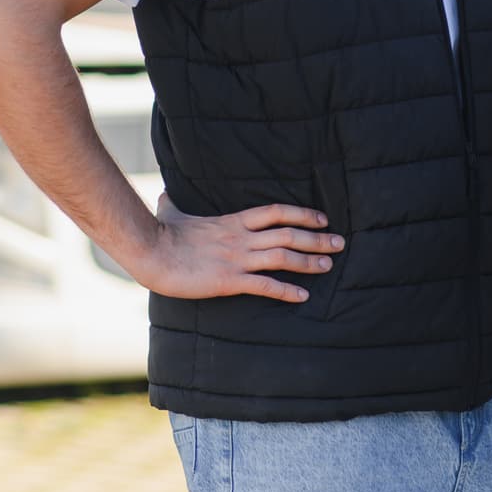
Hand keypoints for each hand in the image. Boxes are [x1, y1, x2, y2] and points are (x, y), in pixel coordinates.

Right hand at [130, 192, 345, 302]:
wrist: (151, 252)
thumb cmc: (160, 234)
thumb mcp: (171, 212)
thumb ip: (174, 205)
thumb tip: (164, 195)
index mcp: (232, 221)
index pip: (276, 212)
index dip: (302, 214)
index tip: (322, 218)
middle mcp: (240, 238)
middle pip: (288, 233)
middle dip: (317, 238)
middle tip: (340, 242)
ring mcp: (236, 259)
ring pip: (283, 257)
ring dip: (310, 261)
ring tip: (329, 265)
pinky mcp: (229, 280)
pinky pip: (265, 286)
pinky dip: (287, 291)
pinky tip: (302, 296)